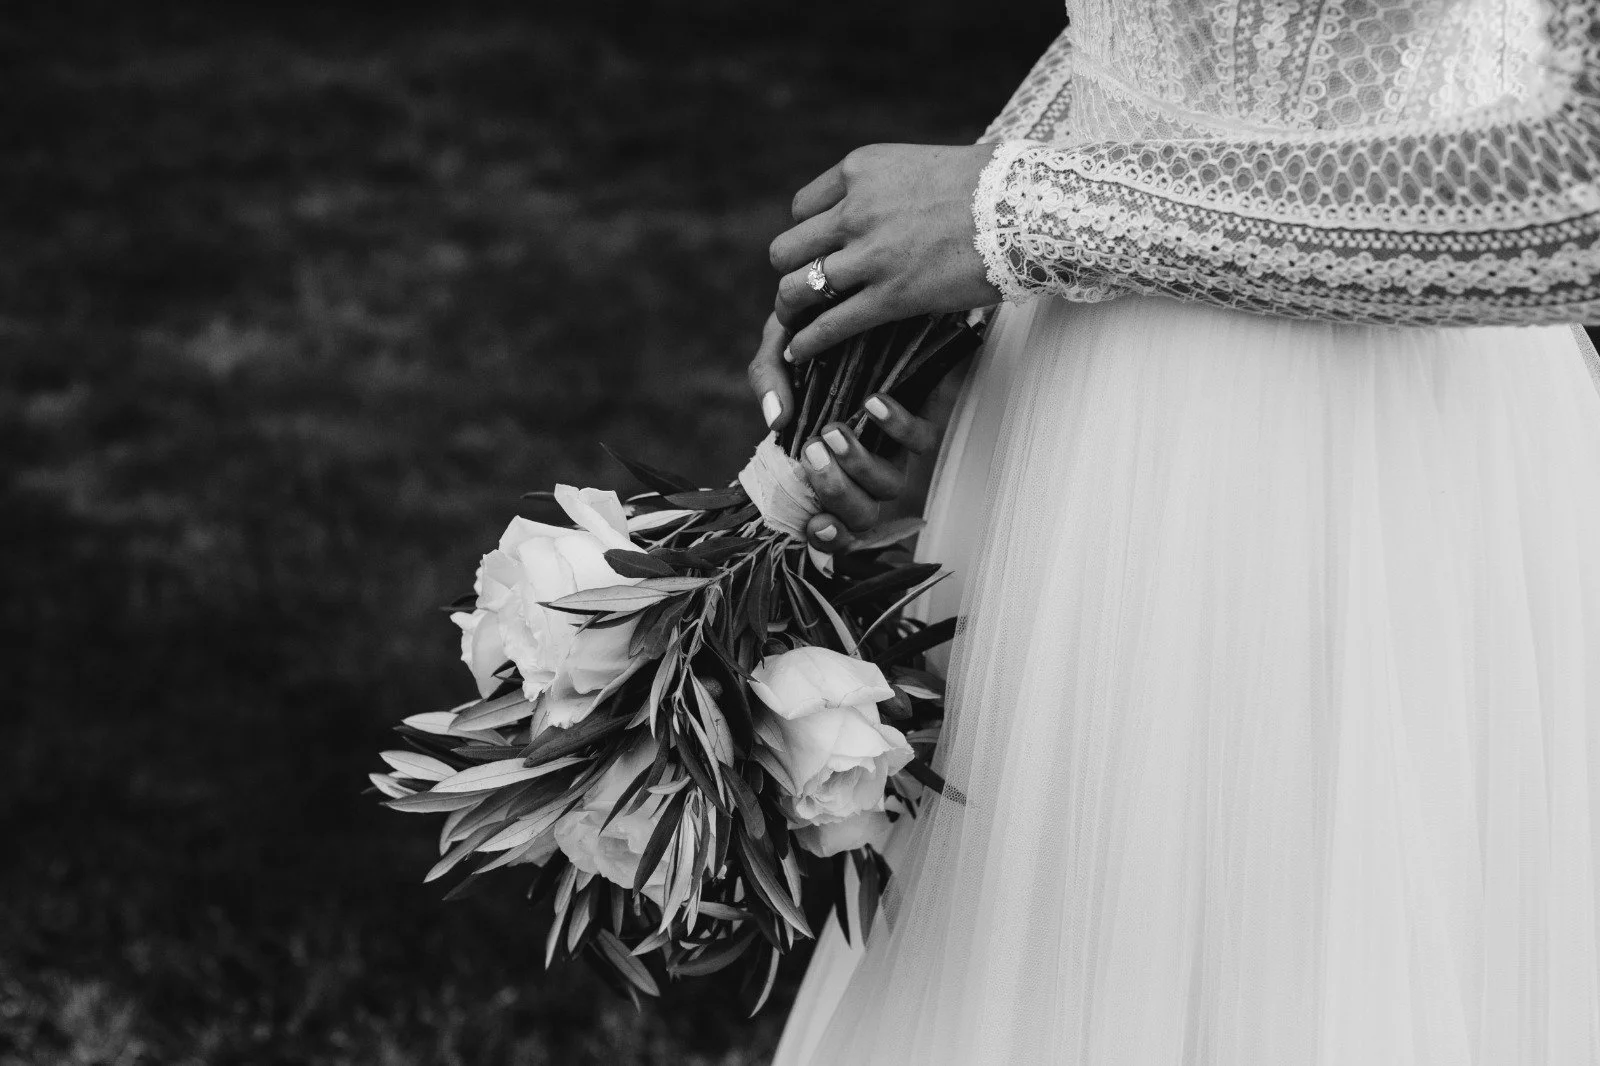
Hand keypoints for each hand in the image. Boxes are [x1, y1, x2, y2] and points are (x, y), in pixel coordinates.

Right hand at [746, 314, 954, 554]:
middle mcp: (862, 465)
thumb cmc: (816, 334)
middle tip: (812, 454)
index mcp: (826, 465)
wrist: (859, 298)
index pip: (831, 523)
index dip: (827, 537)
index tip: (813, 523)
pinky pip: (920, 439)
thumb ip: (768, 381)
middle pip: (861, 514)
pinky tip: (873, 403)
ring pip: (889, 485)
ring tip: (834, 431)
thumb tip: (776, 421)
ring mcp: (893, 446)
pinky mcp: (924, 415)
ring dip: (860, 465)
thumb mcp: (780, 351)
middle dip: (836, 493)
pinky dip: (897, 427)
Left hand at [768, 142, 1000, 363]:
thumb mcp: (923, 166)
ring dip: (792, 309)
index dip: (809, 234)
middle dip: (792, 272)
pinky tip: (800, 353)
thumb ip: (888, 188)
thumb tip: (882, 210)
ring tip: (795, 324)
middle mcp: (856, 209)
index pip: (802, 208)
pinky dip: (807, 342)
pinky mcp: (891, 296)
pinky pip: (829, 325)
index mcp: (860, 170)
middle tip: (801, 290)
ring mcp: (871, 255)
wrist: (1027, 206)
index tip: (821, 252)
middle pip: (788, 249)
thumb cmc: (991, 185)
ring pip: (797, 288)